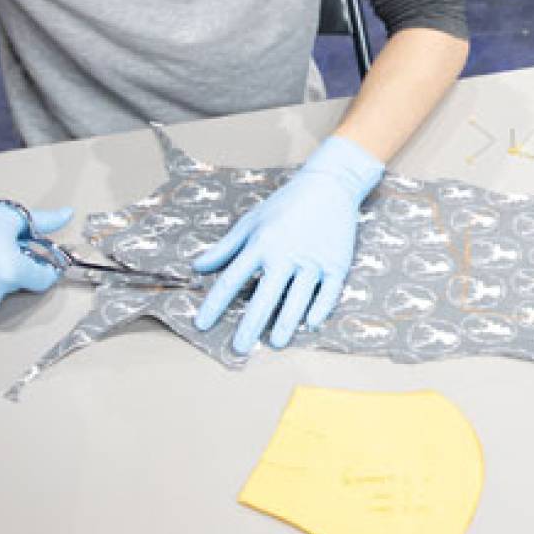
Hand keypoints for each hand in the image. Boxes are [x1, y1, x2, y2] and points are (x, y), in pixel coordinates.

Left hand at [192, 135, 383, 354]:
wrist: (330, 184)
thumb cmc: (286, 203)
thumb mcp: (251, 220)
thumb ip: (225, 247)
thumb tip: (197, 267)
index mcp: (261, 243)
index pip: (232, 280)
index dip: (214, 305)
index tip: (201, 325)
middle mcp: (286, 254)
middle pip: (264, 298)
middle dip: (249, 326)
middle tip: (239, 349)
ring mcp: (313, 260)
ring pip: (297, 300)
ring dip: (285, 324)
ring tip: (274, 343)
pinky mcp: (336, 264)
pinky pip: (328, 293)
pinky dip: (319, 310)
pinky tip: (310, 324)